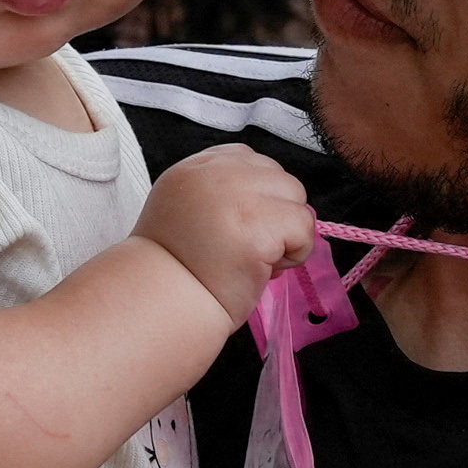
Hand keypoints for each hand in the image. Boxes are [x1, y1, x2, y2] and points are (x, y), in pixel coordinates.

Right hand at [138, 145, 318, 320]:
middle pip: (280, 179)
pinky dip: (295, 254)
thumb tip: (273, 200)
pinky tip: (263, 268)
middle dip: (274, 215)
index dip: (257, 197)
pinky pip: (304, 229)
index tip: (238, 227)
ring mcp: (239, 197)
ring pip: (296, 199)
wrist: (163, 306)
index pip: (252, 161)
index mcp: (195, 169)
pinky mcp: (260, 227)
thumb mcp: (184, 209)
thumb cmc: (176, 270)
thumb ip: (221, 192)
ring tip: (254, 258)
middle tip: (245, 248)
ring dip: (287, 233)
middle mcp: (216, 174)